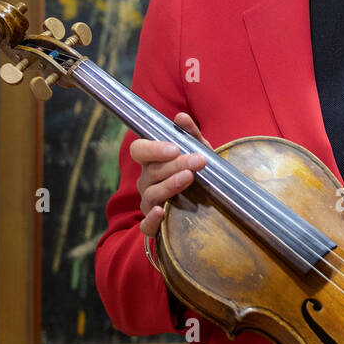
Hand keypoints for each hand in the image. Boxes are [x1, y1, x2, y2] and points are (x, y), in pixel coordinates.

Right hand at [130, 112, 209, 239]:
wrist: (204, 206)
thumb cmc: (196, 172)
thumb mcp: (197, 151)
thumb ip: (190, 134)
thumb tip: (181, 117)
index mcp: (152, 162)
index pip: (139, 150)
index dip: (153, 149)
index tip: (174, 148)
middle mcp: (146, 182)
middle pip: (153, 171)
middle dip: (177, 164)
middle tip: (199, 161)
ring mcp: (148, 203)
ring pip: (152, 194)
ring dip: (170, 185)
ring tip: (189, 178)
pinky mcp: (153, 226)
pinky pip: (146, 225)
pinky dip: (151, 219)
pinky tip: (161, 212)